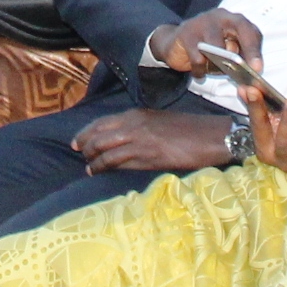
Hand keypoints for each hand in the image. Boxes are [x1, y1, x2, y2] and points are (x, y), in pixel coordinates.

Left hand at [71, 108, 235, 173]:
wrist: (210, 136)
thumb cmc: (189, 130)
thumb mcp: (159, 122)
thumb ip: (140, 127)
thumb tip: (124, 138)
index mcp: (137, 114)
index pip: (102, 122)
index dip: (86, 132)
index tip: (77, 140)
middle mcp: (133, 124)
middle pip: (98, 135)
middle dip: (85, 144)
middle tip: (78, 153)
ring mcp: (139, 140)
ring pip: (104, 148)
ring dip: (92, 158)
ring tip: (87, 166)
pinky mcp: (146, 156)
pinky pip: (116, 161)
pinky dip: (102, 167)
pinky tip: (95, 172)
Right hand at [150, 8, 264, 77]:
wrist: (174, 43)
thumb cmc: (206, 49)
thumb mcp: (224, 51)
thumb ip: (238, 57)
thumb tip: (250, 73)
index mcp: (234, 20)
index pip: (251, 30)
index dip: (256, 49)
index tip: (258, 68)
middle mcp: (221, 16)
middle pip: (241, 27)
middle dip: (249, 49)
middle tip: (252, 69)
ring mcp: (203, 22)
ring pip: (217, 44)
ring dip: (218, 62)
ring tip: (213, 71)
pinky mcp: (186, 32)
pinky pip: (197, 56)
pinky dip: (200, 69)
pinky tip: (199, 74)